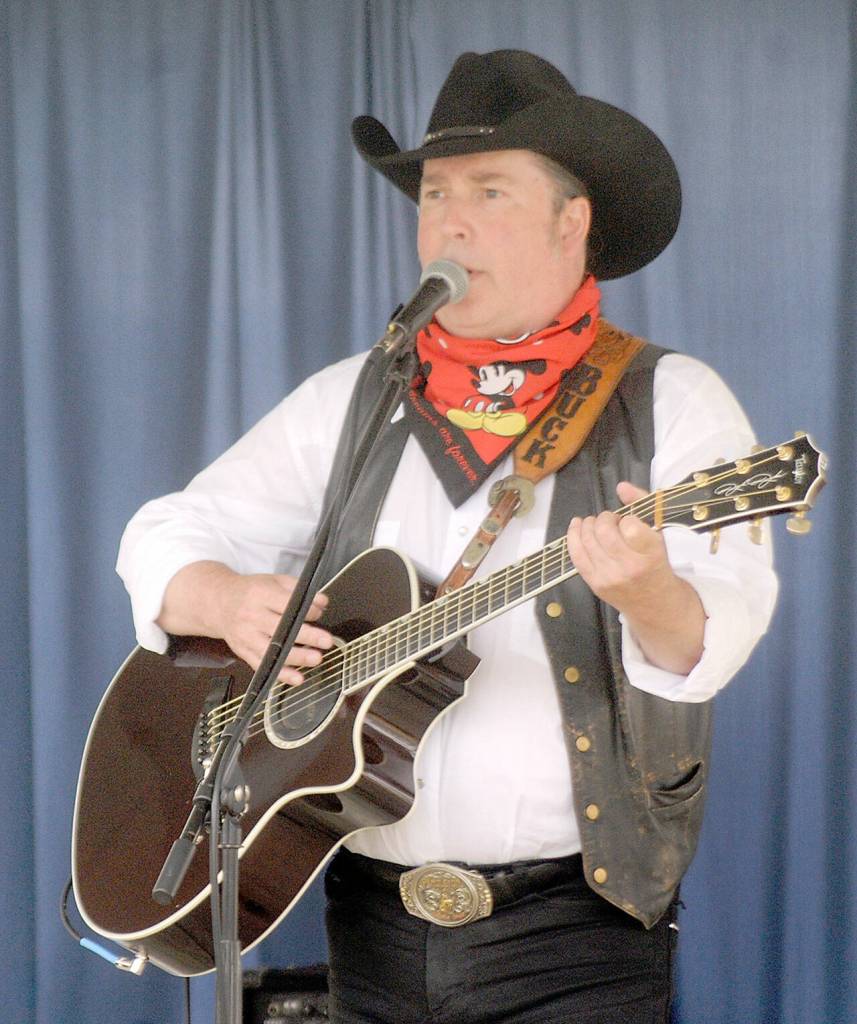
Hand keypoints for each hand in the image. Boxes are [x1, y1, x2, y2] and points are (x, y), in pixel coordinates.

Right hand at [158, 562, 332, 684]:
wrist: (218, 603)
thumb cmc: (251, 591)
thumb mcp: (273, 580)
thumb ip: (298, 589)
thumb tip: (322, 601)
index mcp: (260, 594)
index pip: (286, 604)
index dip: (306, 610)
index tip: (319, 613)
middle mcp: (251, 616)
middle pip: (280, 628)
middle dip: (306, 636)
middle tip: (326, 641)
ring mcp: (246, 636)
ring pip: (271, 651)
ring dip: (296, 657)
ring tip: (316, 658)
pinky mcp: (243, 652)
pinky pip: (262, 666)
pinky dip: (280, 674)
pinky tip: (296, 678)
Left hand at [565, 482, 705, 674]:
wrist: (654, 604)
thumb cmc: (656, 564)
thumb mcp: (659, 534)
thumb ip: (642, 505)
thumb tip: (621, 486)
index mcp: (652, 553)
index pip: (631, 525)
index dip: (626, 518)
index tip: (628, 522)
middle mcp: (630, 567)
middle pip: (604, 530)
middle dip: (604, 518)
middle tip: (610, 520)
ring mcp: (610, 577)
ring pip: (588, 539)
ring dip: (589, 524)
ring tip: (595, 524)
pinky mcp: (595, 583)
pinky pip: (576, 555)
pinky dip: (573, 536)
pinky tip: (576, 526)